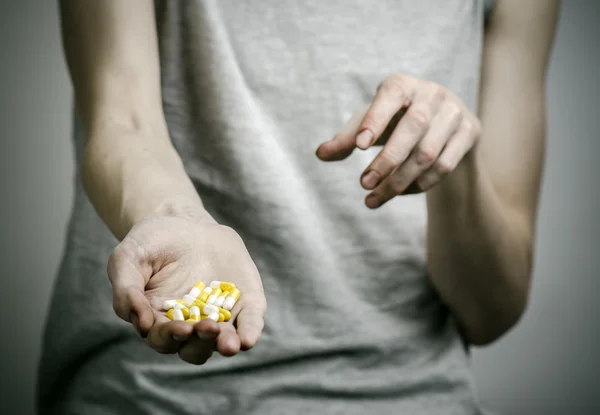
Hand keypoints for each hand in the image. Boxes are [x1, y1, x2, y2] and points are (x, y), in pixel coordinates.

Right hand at [107, 215, 266, 364]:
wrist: (185, 221)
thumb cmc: (152, 242)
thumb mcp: (128, 257)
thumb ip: (126, 289)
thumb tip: (141, 324)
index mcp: (159, 320)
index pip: (163, 339)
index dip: (170, 337)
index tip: (180, 328)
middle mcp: (190, 325)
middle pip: (192, 348)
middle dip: (199, 342)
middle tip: (206, 328)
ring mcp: (219, 316)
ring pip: (220, 342)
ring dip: (224, 344)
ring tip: (228, 342)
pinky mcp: (243, 303)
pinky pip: (248, 323)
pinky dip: (249, 332)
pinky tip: (247, 339)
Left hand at [316, 74, 481, 207]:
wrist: (441, 122)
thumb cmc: (394, 121)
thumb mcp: (369, 124)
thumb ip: (347, 138)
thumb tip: (320, 154)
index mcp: (402, 84)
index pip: (390, 96)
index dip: (375, 120)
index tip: (359, 147)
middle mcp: (432, 93)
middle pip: (413, 129)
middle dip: (387, 161)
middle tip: (364, 184)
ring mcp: (454, 112)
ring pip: (428, 153)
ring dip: (399, 181)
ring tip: (373, 199)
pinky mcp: (470, 131)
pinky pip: (445, 165)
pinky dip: (420, 184)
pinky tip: (401, 193)